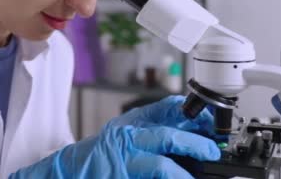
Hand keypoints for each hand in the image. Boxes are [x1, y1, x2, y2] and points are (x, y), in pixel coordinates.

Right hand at [10, 95, 220, 178]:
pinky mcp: (123, 178)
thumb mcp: (124, 131)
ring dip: (184, 173)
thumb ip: (151, 127)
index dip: (191, 113)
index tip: (211, 119)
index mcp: (131, 124)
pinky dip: (171, 178)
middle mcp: (127, 140)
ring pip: (160, 166)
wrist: (68, 171)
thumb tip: (189, 127)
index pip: (165, 109)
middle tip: (212, 151)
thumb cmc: (99, 153)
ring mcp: (124, 162)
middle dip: (194, 143)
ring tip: (199, 175)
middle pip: (166, 136)